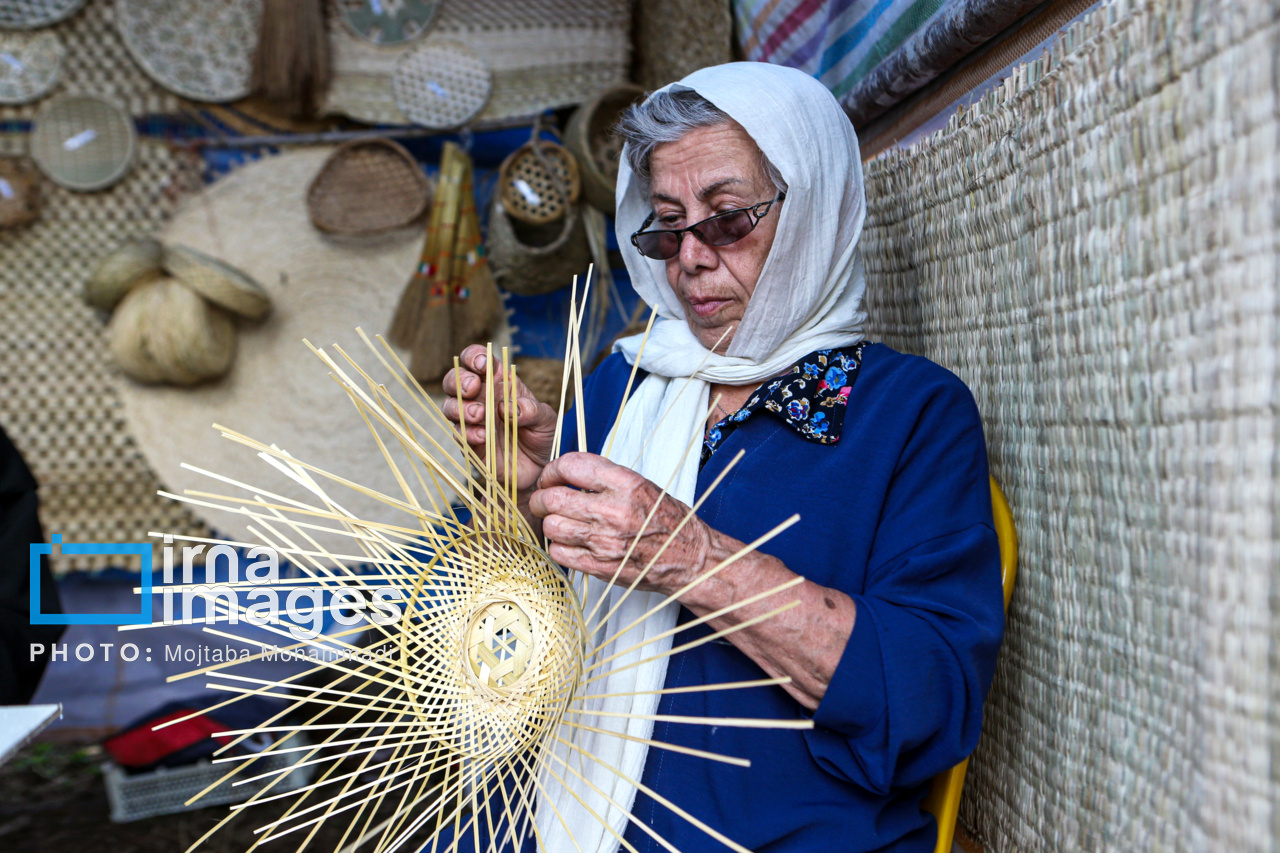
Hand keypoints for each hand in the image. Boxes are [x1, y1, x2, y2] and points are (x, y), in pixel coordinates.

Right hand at [441, 346, 558, 499]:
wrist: (538, 468)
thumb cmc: (541, 435)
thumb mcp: (546, 419)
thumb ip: (532, 410)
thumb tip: (509, 408)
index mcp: (498, 381)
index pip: (477, 359)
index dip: (474, 356)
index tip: (482, 364)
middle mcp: (480, 397)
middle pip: (455, 379)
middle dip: (459, 379)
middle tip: (473, 387)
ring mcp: (472, 420)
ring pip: (450, 405)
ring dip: (460, 407)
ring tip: (480, 415)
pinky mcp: (469, 442)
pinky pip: (458, 433)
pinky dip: (468, 433)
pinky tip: (484, 437)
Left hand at [529, 452, 712, 595]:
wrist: (690, 558)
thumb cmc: (668, 520)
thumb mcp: (642, 486)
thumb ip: (606, 478)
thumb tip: (569, 473)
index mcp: (626, 484)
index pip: (571, 465)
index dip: (553, 469)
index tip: (551, 476)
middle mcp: (613, 511)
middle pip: (553, 498)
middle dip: (541, 497)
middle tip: (543, 500)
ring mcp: (605, 541)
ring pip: (551, 526)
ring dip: (549, 522)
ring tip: (558, 521)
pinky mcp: (600, 566)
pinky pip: (559, 553)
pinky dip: (557, 547)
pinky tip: (568, 542)